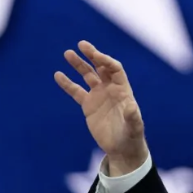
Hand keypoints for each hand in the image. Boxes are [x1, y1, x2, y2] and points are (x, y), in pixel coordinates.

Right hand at [55, 41, 148, 176]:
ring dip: (78, 64)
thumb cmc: (131, 136)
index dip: (105, 61)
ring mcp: (98, 95)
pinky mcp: (88, 105)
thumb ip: (133, 116)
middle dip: (92, 55)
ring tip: (67, 53)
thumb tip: (131, 107)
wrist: (121, 148)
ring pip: (87, 75)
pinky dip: (67, 84)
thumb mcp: (134, 127)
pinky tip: (58, 75)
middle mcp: (110, 89)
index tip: (95, 55)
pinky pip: (76, 91)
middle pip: (100, 67)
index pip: (114, 69)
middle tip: (81, 44)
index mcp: (122, 89)